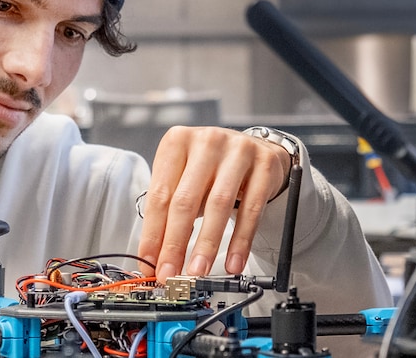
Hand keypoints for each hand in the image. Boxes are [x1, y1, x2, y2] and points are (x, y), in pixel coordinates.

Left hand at [136, 126, 291, 279]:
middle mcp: (207, 141)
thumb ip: (170, 212)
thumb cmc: (213, 167)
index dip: (153, 233)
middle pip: (186, 200)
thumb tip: (156, 256)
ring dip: (207, 245)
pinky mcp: (265, 165)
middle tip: (171, 273)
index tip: (150, 263)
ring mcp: (238, 150)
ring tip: (199, 270)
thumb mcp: (186, 178)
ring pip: (218, 205)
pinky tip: (234, 261)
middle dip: (175, 244)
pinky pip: (251, 209)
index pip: (160, 195)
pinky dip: (241, 240)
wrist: (256, 148)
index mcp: (177, 141)